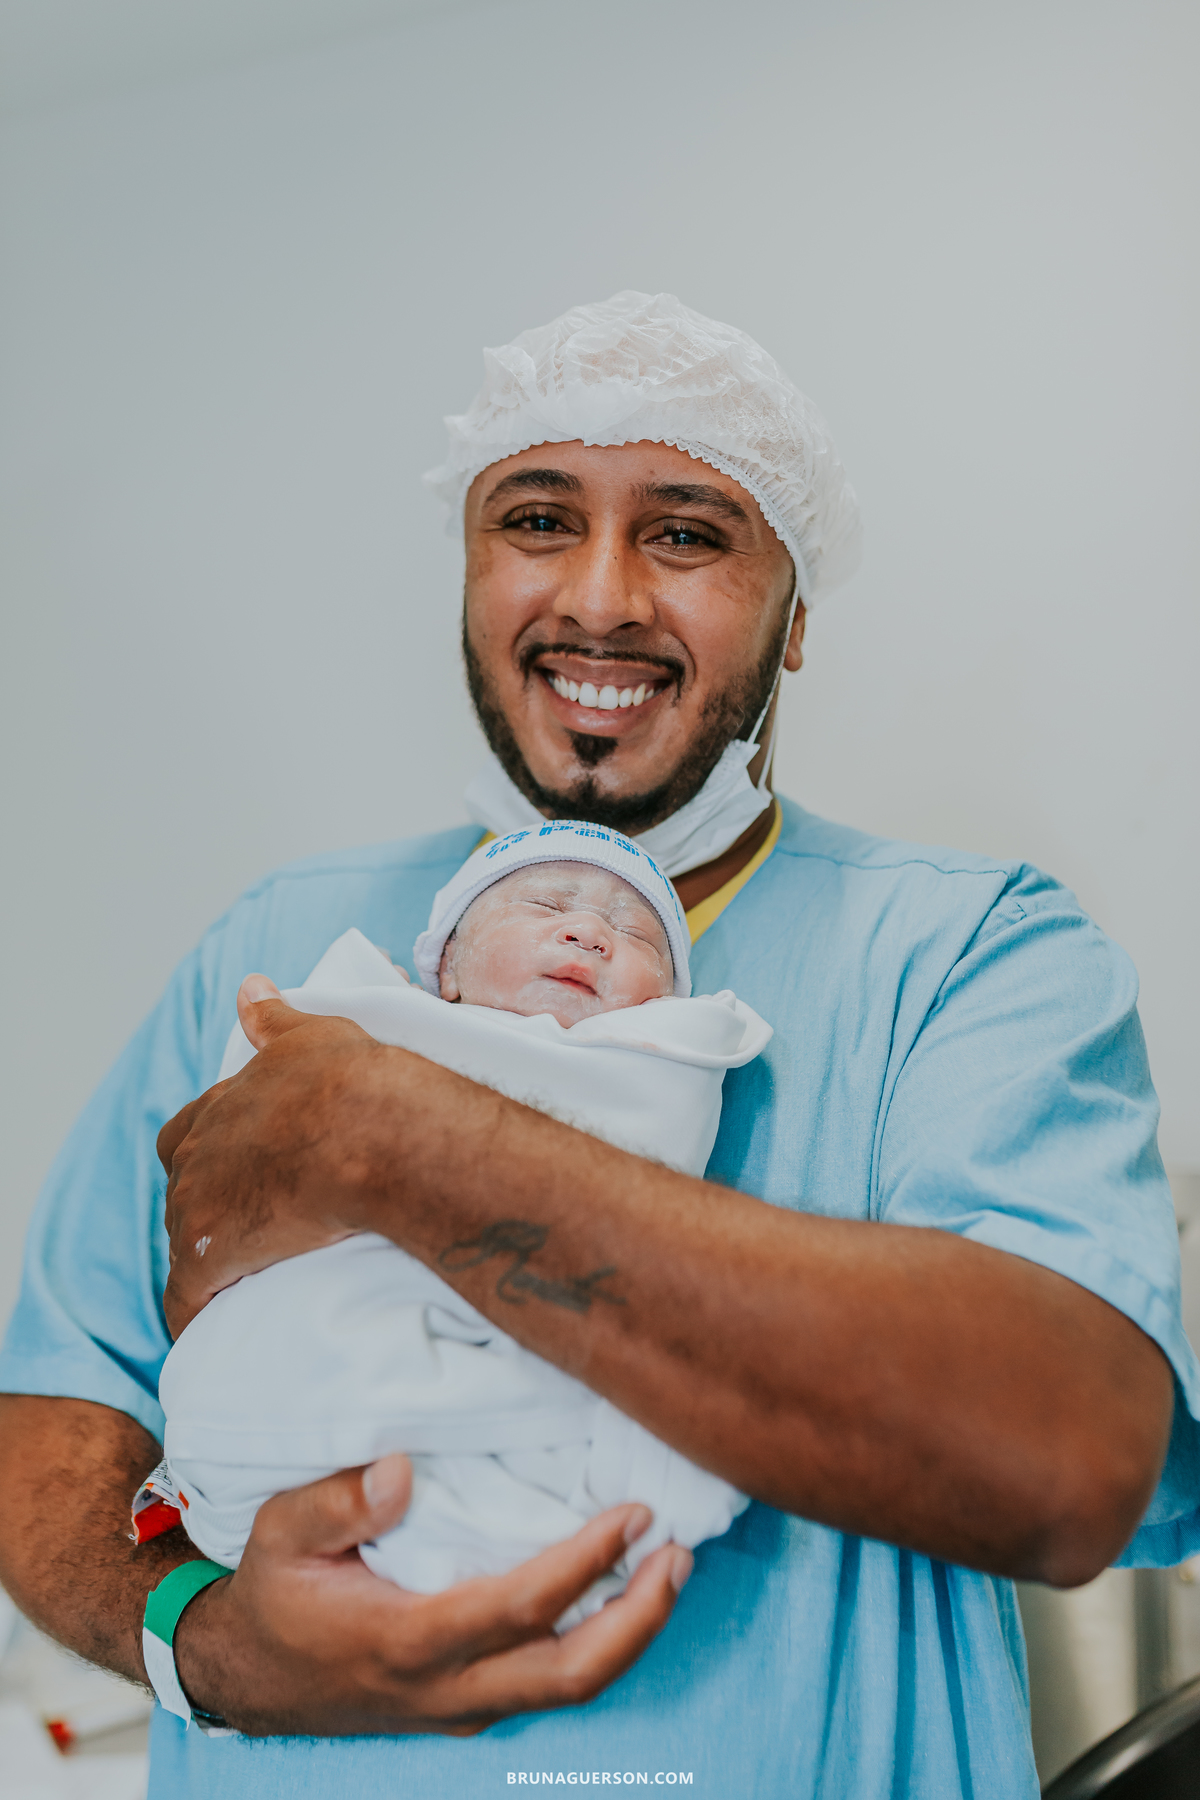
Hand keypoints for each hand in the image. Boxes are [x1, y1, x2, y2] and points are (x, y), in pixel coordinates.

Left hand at [159, 975, 385, 1336]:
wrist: (369, 1130)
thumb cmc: (351, 1082)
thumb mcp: (312, 1035)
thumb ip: (274, 1018)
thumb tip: (250, 986)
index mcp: (222, 1103)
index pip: (187, 1134)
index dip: (212, 1154)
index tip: (243, 1171)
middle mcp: (198, 1151)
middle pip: (184, 1188)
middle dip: (210, 1206)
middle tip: (255, 1226)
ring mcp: (199, 1204)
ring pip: (184, 1240)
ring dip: (209, 1256)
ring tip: (243, 1280)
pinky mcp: (209, 1255)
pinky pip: (185, 1297)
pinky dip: (193, 1313)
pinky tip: (205, 1330)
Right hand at [173, 1453, 691, 1736]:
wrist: (250, 1678)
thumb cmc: (275, 1593)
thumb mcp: (278, 1532)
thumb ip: (335, 1501)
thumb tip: (403, 1468)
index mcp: (407, 1640)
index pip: (522, 1608)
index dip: (588, 1564)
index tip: (634, 1514)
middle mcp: (447, 1687)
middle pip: (571, 1675)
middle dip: (641, 1619)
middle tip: (680, 1553)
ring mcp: (463, 1706)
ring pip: (569, 1689)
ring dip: (631, 1634)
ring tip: (671, 1567)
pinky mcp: (470, 1705)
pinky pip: (548, 1683)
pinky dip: (598, 1643)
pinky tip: (621, 1592)